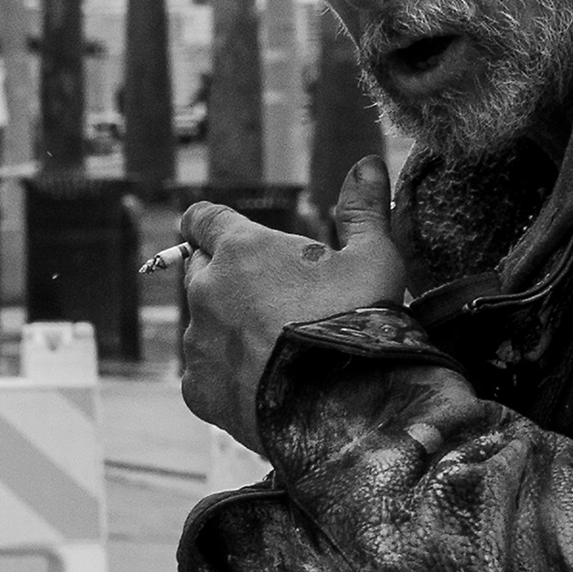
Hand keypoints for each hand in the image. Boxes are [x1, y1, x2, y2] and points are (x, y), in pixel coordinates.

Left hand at [176, 157, 407, 445]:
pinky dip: (227, 374)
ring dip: (227, 328)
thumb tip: (367, 163)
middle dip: (222, 276)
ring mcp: (198, 342)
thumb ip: (362, 209)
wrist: (344, 408)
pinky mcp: (198, 389)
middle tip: (265, 296)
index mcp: (242, 250)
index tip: (212, 229)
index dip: (208, 223)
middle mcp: (207, 290)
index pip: (202, 220)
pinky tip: (263, 384)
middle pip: (199, 270)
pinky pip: (205, 373)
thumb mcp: (374, 258)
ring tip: (274, 349)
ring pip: (203, 325)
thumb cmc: (360, 322)